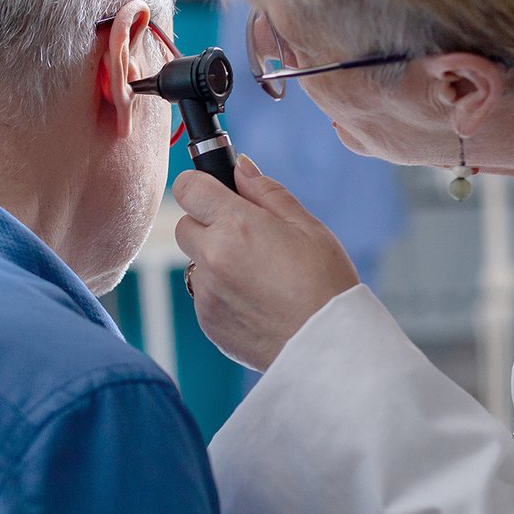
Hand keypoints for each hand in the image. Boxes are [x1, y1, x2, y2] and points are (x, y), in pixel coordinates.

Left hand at [171, 155, 358, 370]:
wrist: (328, 347)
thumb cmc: (325, 282)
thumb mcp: (306, 226)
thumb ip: (266, 192)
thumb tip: (240, 167)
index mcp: (235, 226)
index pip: (188, 187)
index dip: (202, 186)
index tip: (218, 193)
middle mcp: (212, 258)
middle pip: (185, 224)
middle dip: (208, 224)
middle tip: (248, 237)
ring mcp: (206, 293)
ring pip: (195, 263)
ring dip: (215, 261)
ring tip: (259, 276)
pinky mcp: (207, 322)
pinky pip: (204, 295)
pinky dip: (221, 293)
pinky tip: (257, 300)